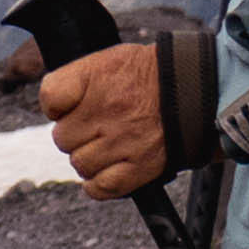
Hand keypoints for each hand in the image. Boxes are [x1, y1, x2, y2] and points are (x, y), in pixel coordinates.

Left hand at [42, 40, 171, 198]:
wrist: (197, 90)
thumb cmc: (151, 75)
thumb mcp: (110, 60)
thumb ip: (78, 79)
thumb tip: (55, 106)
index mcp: (96, 78)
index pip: (51, 98)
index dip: (57, 107)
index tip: (68, 108)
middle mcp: (106, 111)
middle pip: (62, 138)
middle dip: (75, 135)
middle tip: (95, 128)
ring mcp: (122, 142)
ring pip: (80, 164)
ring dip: (88, 158)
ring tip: (106, 147)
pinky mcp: (140, 167)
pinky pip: (101, 187)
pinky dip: (98, 184)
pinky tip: (107, 170)